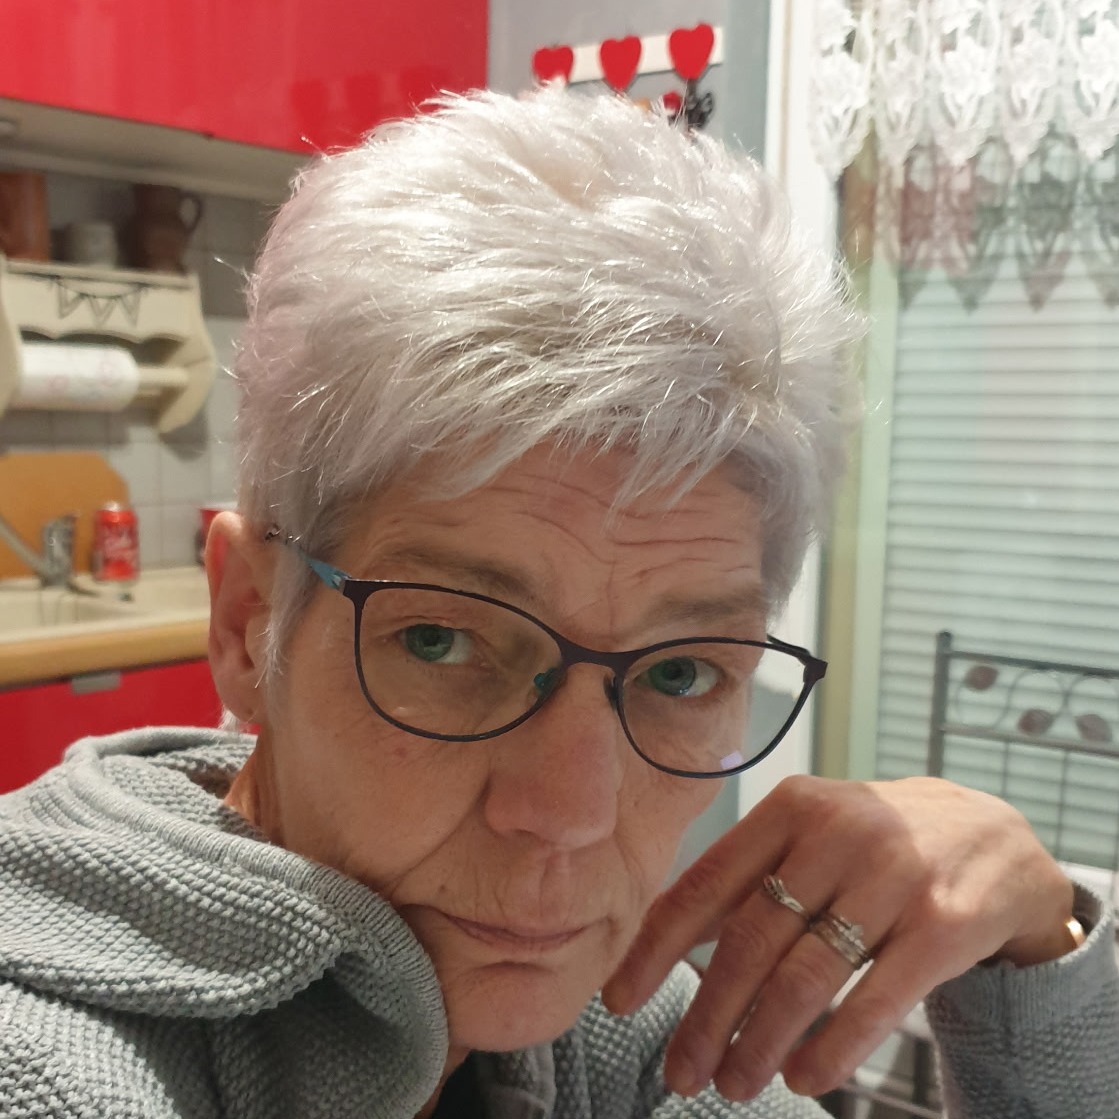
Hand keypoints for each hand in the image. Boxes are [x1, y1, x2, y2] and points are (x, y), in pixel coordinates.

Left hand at [601, 775, 1074, 1101]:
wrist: (994, 836)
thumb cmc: (879, 840)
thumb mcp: (812, 830)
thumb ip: (750, 874)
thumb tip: (668, 937)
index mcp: (790, 809)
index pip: (704, 884)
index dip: (657, 948)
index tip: (621, 999)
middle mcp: (837, 834)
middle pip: (749, 941)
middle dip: (706, 1016)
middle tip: (682, 1071)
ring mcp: (893, 877)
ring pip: (805, 977)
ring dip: (759, 1042)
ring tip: (733, 1083)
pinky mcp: (944, 924)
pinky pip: (874, 1001)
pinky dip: (831, 1049)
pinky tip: (803, 1077)